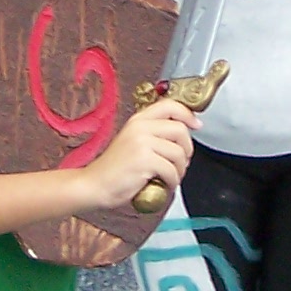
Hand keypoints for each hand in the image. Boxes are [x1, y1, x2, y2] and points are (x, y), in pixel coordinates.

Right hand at [77, 98, 196, 211]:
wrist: (94, 185)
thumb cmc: (113, 169)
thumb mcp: (132, 142)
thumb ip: (153, 134)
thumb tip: (182, 135)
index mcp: (137, 120)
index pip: (170, 105)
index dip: (188, 114)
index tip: (196, 124)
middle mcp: (139, 127)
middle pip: (180, 130)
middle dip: (187, 150)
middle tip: (181, 163)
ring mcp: (141, 143)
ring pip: (179, 153)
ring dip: (180, 170)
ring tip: (171, 177)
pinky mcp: (144, 160)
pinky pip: (171, 170)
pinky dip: (172, 181)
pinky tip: (164, 184)